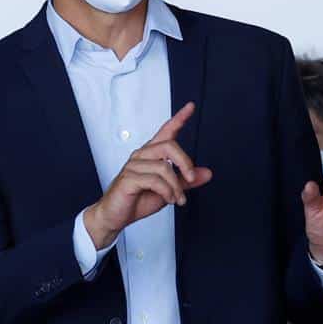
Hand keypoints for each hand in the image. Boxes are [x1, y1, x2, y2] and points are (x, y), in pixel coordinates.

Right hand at [83, 103, 212, 249]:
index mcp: (151, 154)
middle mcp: (141, 155)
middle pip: (169, 146)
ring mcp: (133, 166)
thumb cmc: (138, 200)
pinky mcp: (129, 179)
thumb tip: (207, 173)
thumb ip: (186, 181)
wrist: (116, 216)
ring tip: (177, 199)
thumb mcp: (169, 190)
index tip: (191, 107)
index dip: (179, 118)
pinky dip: (167, 192)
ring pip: (164, 168)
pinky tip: (169, 199)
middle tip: (191, 179)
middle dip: (185, 163)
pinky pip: (155, 181)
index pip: (166, 131)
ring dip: (176, 187)